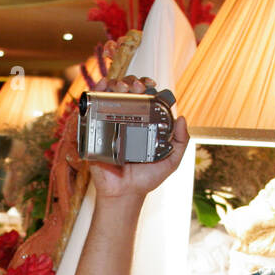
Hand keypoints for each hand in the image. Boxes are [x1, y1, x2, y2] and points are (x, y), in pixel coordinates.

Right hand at [86, 75, 189, 200]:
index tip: (150, 86)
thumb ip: (181, 142)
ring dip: (115, 83)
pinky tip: (102, 86)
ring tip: (122, 88)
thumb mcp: (171, 161)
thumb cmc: (146, 178)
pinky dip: (95, 92)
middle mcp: (125, 120)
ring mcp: (109, 124)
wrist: (124, 193)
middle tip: (136, 89)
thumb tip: (182, 118)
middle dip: (131, 82)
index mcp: (143, 123)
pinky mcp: (94, 131)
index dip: (146, 86)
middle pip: (126, 91)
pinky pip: (91, 108)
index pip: (143, 96)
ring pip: (109, 95)